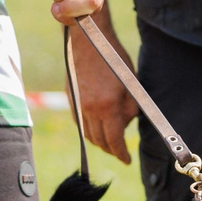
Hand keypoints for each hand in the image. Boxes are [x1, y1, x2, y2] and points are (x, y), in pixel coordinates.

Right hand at [67, 27, 136, 162]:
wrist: (89, 40)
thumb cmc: (114, 59)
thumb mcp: (131, 85)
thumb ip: (130, 109)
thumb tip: (126, 125)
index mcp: (107, 107)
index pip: (114, 141)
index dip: (121, 154)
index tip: (127, 160)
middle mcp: (90, 110)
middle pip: (99, 141)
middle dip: (111, 150)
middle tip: (119, 152)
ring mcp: (77, 105)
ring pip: (87, 134)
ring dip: (98, 142)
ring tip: (109, 142)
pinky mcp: (70, 99)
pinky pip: (79, 123)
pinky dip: (88, 130)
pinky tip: (95, 128)